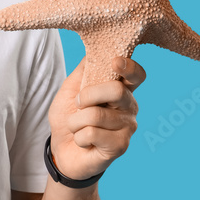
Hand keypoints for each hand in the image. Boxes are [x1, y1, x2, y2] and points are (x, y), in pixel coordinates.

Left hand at [46, 56, 145, 180]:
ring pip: (96, 115)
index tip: (115, 62)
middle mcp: (130, 107)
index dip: (129, 67)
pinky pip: (92, 134)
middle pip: (117, 91)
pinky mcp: (120, 146)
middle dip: (88, 96)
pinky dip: (79, 136)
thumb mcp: (70, 89)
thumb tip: (94, 49)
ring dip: (76, 121)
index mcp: (121, 89)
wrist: (62, 150)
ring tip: (78, 127)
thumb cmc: (68, 117)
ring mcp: (128, 128)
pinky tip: (84, 141)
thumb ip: (84, 70)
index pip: (137, 75)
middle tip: (78, 105)